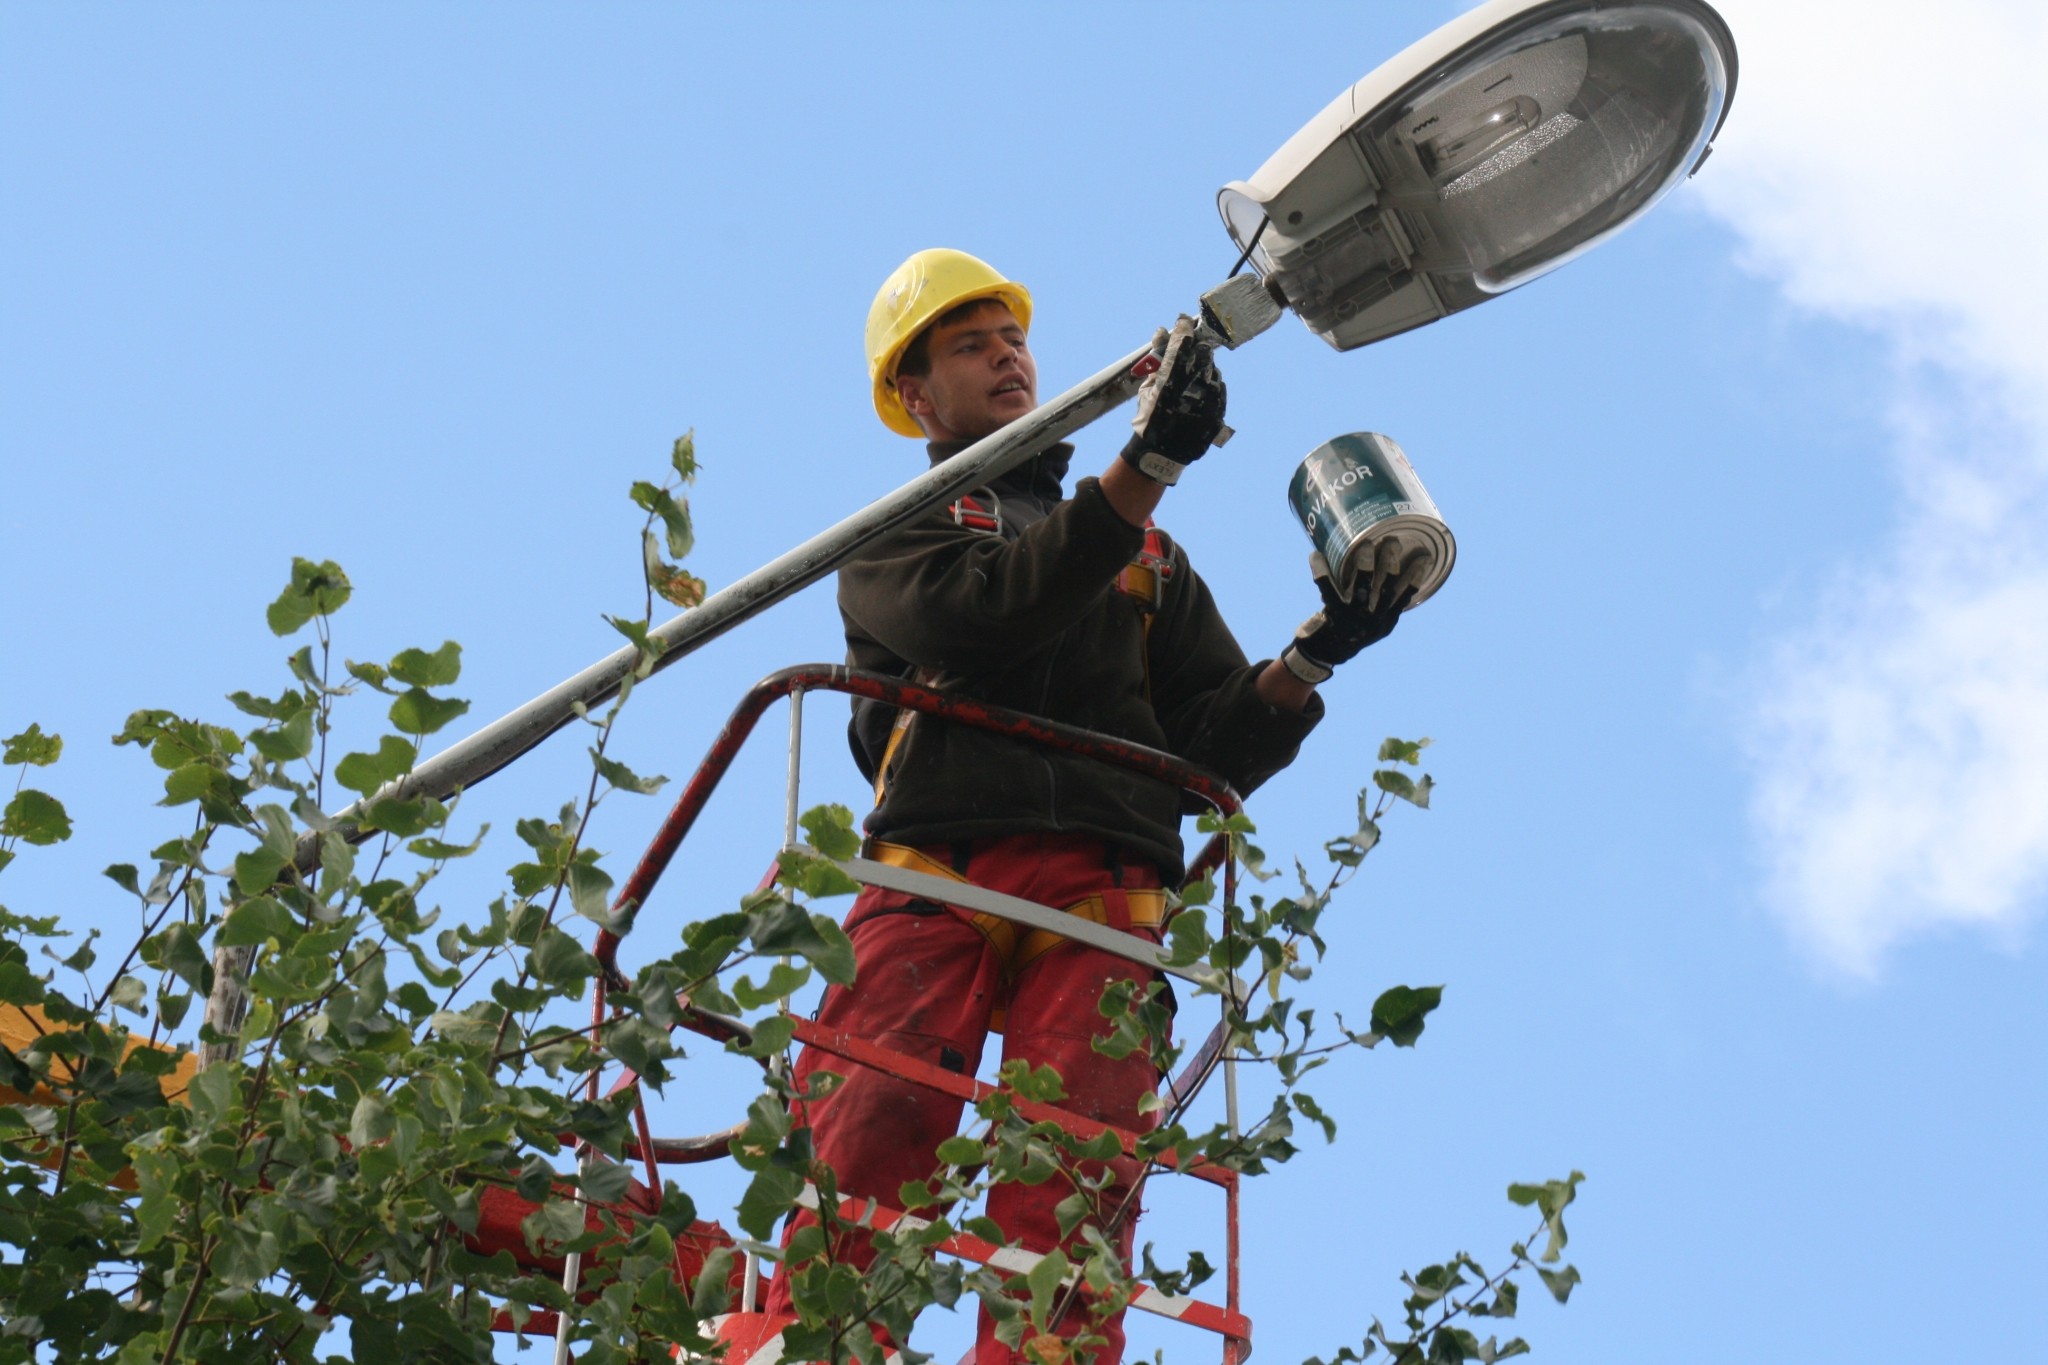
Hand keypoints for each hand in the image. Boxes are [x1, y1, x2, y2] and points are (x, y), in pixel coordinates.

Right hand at [1119, 316, 1228, 485]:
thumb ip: (1156, 363)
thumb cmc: (1149, 420)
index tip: (1183, 320)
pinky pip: (1219, 388)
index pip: (1180, 347)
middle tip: (1194, 343)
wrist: (1162, 455)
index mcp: (1169, 384)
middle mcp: (1192, 391)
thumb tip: (1162, 334)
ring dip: (1204, 368)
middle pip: (1202, 356)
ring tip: (1195, 374)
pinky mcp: (1218, 412)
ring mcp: (1208, 403)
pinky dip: (1211, 385)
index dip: (1183, 330)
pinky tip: (1202, 389)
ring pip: (1212, 371)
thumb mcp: (1145, 391)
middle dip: (1197, 347)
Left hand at [1280, 545, 1428, 682]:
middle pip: (1386, 587)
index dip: (1415, 576)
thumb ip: (1387, 603)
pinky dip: (1321, 571)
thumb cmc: (1356, 630)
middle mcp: (1372, 619)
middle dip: (1390, 562)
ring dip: (1365, 563)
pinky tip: (1315, 555)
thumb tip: (1402, 568)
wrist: (1328, 652)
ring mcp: (1352, 616)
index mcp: (1386, 621)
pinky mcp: (1332, 613)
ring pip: (1362, 586)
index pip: (1404, 596)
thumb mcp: (1377, 623)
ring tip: (1366, 544)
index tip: (1424, 556)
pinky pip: (1327, 588)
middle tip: (1392, 541)